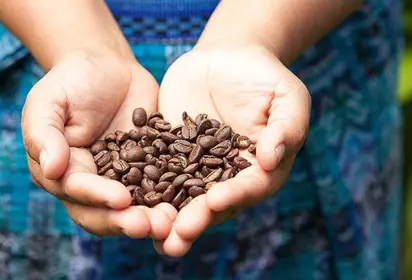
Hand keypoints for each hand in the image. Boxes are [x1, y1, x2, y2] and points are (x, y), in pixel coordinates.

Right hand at [22, 50, 176, 238]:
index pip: (78, 191)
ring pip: (133, 210)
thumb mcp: (49, 100)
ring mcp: (120, 181)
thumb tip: (51, 169)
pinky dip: (174, 200)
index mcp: (62, 173)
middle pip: (104, 212)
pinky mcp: (148, 171)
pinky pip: (160, 190)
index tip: (121, 200)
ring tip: (172, 222)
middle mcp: (90, 185)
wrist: (107, 66)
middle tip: (151, 226)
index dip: (98, 197)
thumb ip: (43, 133)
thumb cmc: (71, 80)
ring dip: (151, 219)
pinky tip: (191, 204)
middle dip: (126, 222)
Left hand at [155, 45, 310, 255]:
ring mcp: (195, 170)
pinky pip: (156, 175)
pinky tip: (127, 207)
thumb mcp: (286, 96)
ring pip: (182, 199)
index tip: (214, 202)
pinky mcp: (169, 157)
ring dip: (168, 220)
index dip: (232, 196)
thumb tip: (271, 159)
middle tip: (177, 237)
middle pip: (212, 205)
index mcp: (260, 170)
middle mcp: (226, 178)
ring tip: (153, 238)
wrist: (225, 59)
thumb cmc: (263, 76)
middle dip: (195, 221)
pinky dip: (144, 191)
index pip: (248, 187)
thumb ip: (286, 127)